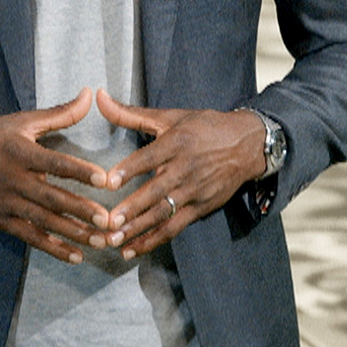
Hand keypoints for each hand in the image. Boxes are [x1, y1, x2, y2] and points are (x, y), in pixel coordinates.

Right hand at [0, 88, 109, 264]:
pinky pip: (29, 236)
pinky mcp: (0, 220)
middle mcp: (13, 179)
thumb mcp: (21, 121)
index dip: (79, 172)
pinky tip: (74, 256)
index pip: (54, 163)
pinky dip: (52, 248)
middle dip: (81, 210)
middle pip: (51, 198)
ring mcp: (6, 202)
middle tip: (108, 221)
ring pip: (43, 221)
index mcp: (19, 152)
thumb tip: (87, 95)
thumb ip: (59, 113)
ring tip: (99, 241)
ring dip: (73, 233)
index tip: (104, 180)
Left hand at [96, 89, 266, 259]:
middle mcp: (185, 168)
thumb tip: (100, 97)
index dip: (129, 169)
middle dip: (132, 208)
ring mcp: (194, 190)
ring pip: (164, 213)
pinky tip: (133, 249)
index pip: (150, 157)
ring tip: (115, 240)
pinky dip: (154, 240)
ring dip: (139, 229)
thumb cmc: (204, 127)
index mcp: (176, 142)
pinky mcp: (200, 208)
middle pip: (156, 190)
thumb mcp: (169, 116)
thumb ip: (130, 113)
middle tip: (109, 222)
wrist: (247, 145)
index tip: (109, 181)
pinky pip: (175, 227)